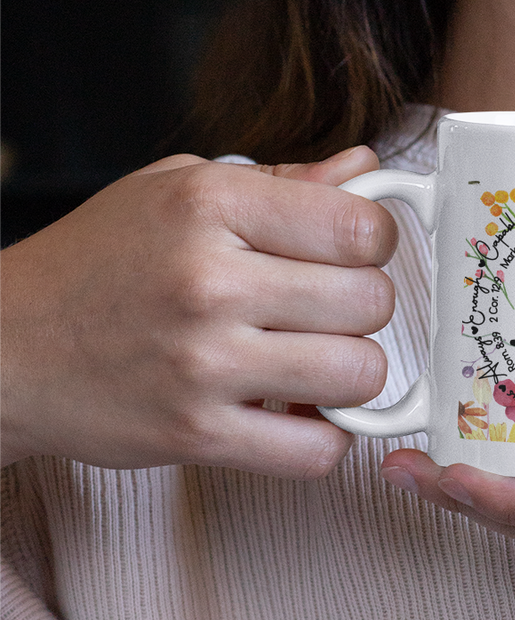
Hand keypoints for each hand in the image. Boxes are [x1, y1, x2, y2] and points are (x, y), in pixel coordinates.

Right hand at [0, 146, 398, 478]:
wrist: (6, 348)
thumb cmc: (97, 261)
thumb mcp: (177, 190)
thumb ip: (281, 182)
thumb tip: (367, 168)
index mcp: (209, 204)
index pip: (359, 226)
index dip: (373, 243)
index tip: (349, 254)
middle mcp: (209, 280)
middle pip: (370, 300)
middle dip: (361, 309)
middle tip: (322, 311)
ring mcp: (203, 363)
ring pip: (359, 374)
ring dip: (348, 374)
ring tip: (309, 361)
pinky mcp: (195, 436)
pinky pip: (317, 451)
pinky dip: (322, 439)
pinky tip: (292, 413)